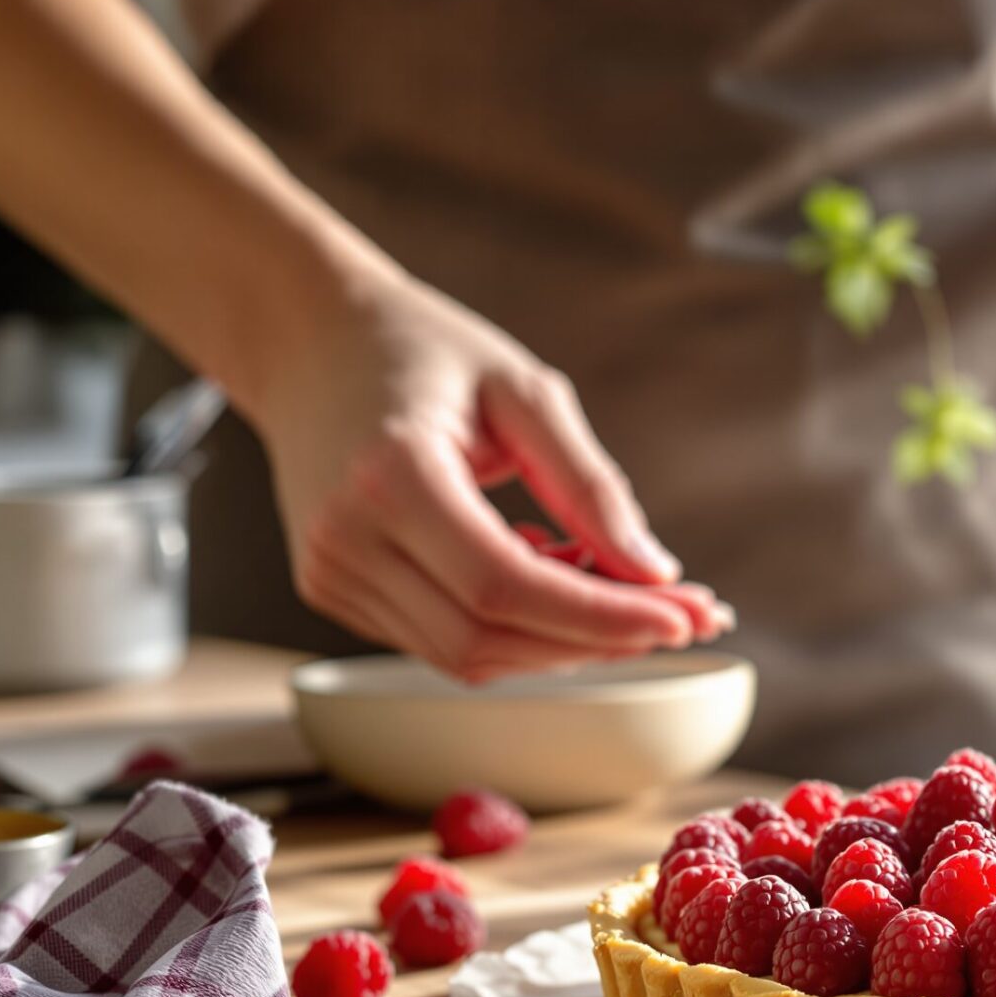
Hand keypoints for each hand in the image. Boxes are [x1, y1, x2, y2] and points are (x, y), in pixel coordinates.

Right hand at [245, 267, 728, 682]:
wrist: (310, 341)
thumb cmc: (423, 352)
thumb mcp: (524, 391)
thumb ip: (590, 484)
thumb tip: (655, 573)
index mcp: (390, 476)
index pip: (506, 586)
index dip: (600, 617)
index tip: (684, 617)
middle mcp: (347, 538)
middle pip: (489, 637)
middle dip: (599, 638)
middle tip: (686, 613)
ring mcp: (330, 572)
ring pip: (468, 655)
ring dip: (562, 639)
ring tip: (620, 586)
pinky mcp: (332, 589)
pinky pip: (442, 641)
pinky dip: (516, 627)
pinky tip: (549, 574)